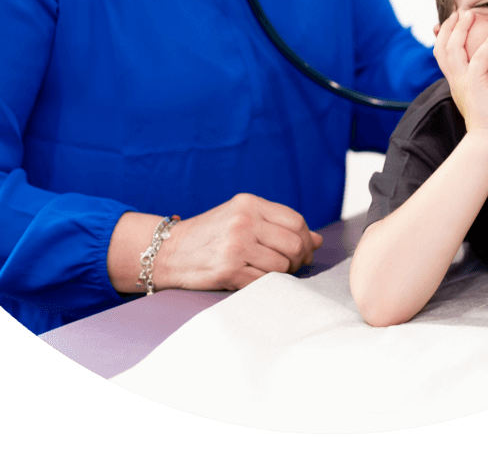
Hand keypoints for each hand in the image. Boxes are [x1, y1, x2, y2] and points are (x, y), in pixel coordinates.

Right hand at [155, 193, 322, 290]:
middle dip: (299, 259)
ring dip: (283, 274)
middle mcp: (244, 222)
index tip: (304, 250)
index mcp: (249, 204)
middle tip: (293, 266)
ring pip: (282, 266)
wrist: (169, 251)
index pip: (296, 221)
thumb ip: (278, 224)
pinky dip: (266, 284)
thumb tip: (318, 240)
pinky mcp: (228, 271)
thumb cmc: (210, 234)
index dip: (306, 239)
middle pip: (294, 244)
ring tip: (271, 272)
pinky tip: (257, 279)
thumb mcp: (241, 217)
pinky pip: (264, 282)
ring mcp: (236, 247)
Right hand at [433, 10, 487, 149]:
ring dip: (462, 29)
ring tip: (471, 14)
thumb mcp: (480, 95)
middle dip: (450, 26)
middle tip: (461, 11)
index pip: (441, 53)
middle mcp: (453, 79)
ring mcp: (461, 81)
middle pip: (442, 46)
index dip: (445, 34)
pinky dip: (486, 44)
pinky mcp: (474, 84)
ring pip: (453, 48)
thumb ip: (479, 80)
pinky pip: (478, 58)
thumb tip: (486, 69)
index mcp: (454, 81)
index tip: (454, 20)